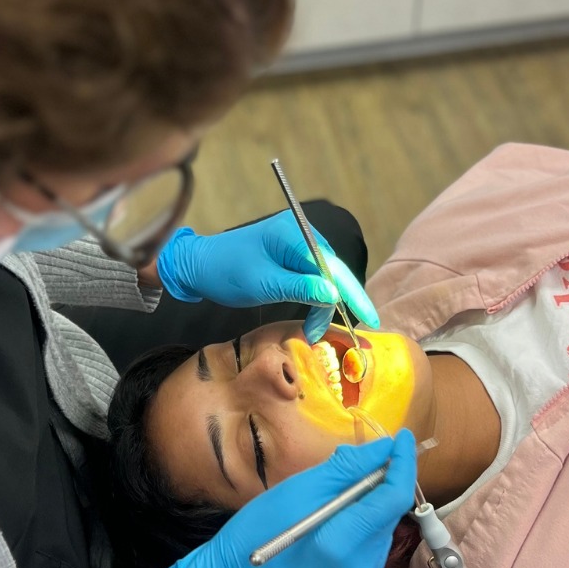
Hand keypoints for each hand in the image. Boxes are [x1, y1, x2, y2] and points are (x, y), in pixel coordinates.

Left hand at [155, 213, 380, 330]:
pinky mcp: (291, 257)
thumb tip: (333, 295)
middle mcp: (301, 234)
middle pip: (333, 273)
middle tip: (324, 334)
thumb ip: (299, 288)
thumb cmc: (225, 272)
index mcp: (295, 233)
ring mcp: (297, 244)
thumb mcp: (263, 284)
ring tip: (312, 331)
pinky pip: (313, 279)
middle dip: (336, 305)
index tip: (370, 319)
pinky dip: (314, 300)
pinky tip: (311, 318)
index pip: (334, 267)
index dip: (354, 295)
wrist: (198, 265)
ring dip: (323, 307)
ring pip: (325, 279)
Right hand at [163, 431, 416, 567]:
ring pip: (383, 530)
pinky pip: (373, 547)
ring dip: (370, 506)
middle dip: (381, 484)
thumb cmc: (257, 529)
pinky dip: (363, 528)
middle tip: (357, 464)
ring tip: (337, 498)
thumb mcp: (300, 488)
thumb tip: (386, 448)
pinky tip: (338, 523)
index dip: (402, 464)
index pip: (393, 499)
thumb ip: (349, 468)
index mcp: (341, 545)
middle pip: (389, 514)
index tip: (402, 438)